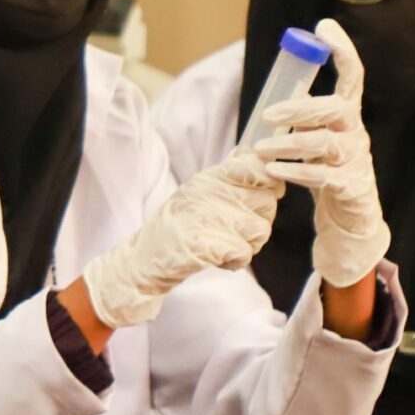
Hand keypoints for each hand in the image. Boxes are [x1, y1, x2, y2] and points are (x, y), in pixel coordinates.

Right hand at [79, 152, 280, 329]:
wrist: (144, 259)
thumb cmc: (175, 226)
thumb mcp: (197, 191)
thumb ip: (227, 175)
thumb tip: (253, 153)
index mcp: (209, 177)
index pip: (258, 167)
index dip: (270, 183)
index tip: (260, 196)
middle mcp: (210, 193)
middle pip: (268, 203)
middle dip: (259, 220)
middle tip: (234, 229)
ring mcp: (209, 218)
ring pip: (261, 230)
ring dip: (248, 243)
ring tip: (223, 244)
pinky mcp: (208, 244)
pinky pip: (246, 253)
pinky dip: (234, 261)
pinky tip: (215, 257)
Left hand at [252, 17, 388, 287]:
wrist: (349, 220)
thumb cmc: (325, 172)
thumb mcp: (314, 139)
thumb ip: (302, 119)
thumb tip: (269, 97)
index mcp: (346, 116)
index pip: (352, 76)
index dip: (342, 50)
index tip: (323, 26)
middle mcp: (355, 133)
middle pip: (337, 109)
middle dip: (301, 108)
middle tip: (267, 115)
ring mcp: (357, 161)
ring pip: (327, 144)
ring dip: (290, 145)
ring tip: (261, 149)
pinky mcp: (352, 188)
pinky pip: (325, 177)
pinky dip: (297, 173)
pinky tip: (273, 172)